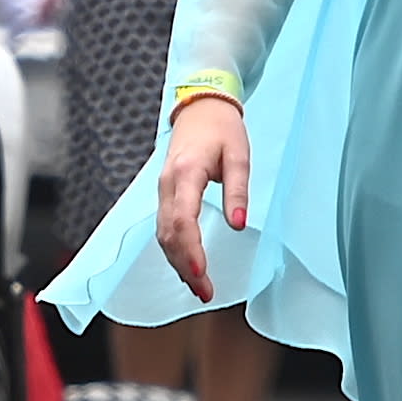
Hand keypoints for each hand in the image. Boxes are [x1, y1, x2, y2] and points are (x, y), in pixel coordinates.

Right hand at [154, 91, 250, 299]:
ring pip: (162, 235)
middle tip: (206, 292)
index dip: (190, 249)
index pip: (182, 219)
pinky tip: (187, 267)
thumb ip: (237, 191)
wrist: (200, 108)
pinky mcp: (165, 194)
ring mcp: (162, 190)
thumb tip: (239, 224)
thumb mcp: (239, 156)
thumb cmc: (222, 129)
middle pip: (168, 234)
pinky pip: (163, 228)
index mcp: (186, 173)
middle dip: (185, 266)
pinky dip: (174, 251)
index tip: (202, 272)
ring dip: (178, 263)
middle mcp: (168, 184)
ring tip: (199, 288)